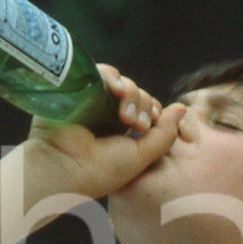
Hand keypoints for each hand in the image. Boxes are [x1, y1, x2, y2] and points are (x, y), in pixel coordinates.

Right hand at [23, 64, 185, 200]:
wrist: (61, 168)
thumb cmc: (99, 170)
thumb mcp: (141, 157)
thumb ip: (165, 134)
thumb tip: (182, 108)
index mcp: (122, 133)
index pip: (149, 111)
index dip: (156, 114)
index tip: (150, 128)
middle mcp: (107, 115)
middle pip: (140, 95)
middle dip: (146, 106)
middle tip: (136, 125)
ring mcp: (93, 101)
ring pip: (124, 83)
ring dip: (133, 94)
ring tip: (126, 115)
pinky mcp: (79, 89)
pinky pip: (103, 72)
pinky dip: (114, 76)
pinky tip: (117, 90)